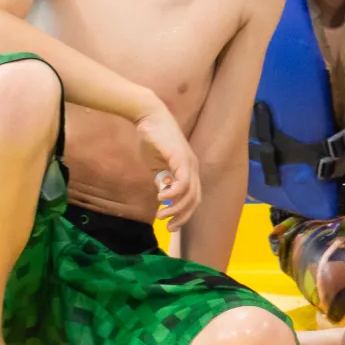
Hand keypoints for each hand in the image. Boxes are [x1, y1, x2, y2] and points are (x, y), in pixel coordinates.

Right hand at [135, 104, 201, 227]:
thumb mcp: (157, 165)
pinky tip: (161, 198)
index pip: (193, 197)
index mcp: (189, 169)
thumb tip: (164, 195)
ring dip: (176, 209)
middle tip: (169, 227)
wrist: (149, 116)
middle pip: (195, 200)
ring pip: (190, 194)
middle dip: (183, 217)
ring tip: (161, 215)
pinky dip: (174, 194)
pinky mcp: (180, 158)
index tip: (171, 225)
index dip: (184, 213)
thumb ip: (162, 179)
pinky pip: (183, 182)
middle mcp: (193, 167)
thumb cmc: (152, 139)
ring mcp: (189, 163)